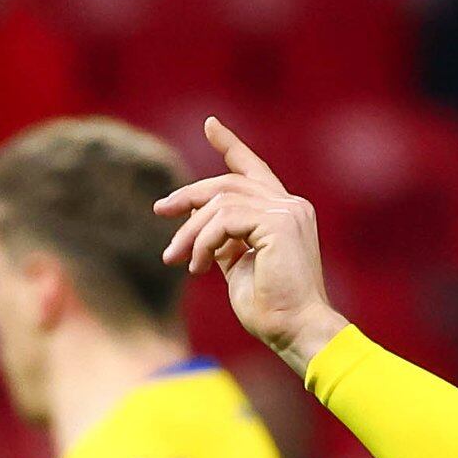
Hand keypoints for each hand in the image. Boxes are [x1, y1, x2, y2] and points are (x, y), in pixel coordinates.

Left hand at [155, 118, 345, 370]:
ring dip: (191, 231)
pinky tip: (198, 266)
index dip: (231, 146)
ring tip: (177, 258)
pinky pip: (225, 219)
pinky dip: (204, 240)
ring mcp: (287, 211)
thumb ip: (226, 243)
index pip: (254, 170)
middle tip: (160, 211)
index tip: (210, 125)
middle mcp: (291, 206)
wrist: (297, 332)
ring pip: (221, 202)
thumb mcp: (241, 269)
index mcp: (286, 215)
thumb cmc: (273, 311)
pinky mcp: (279, 223)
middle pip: (228, 183)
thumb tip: (200, 227)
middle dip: (190, 196)